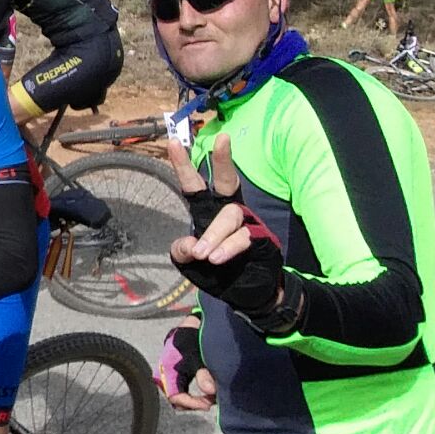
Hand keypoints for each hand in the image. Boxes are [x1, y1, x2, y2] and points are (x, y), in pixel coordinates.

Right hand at [155, 322, 215, 410]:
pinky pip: (181, 389)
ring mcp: (169, 373)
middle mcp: (165, 372)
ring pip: (179, 395)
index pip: (175, 396)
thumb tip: (210, 391)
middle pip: (176, 398)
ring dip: (194, 399)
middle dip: (194, 403)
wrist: (194, 323)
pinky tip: (206, 392)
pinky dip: (193, 394)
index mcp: (168, 368)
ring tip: (210, 397)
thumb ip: (204, 373)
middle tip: (210, 401)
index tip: (208, 404)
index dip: (192, 403)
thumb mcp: (200, 353)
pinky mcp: (175, 372)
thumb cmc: (194, 335)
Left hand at [166, 136, 285, 316]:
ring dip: (215, 234)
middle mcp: (227, 211)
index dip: (183, 164)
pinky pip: (243, 237)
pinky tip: (216, 258)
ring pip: (230, 215)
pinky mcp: (261, 238)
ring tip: (203, 254)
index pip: (194, 184)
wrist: (247, 293)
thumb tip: (190, 244)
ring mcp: (246, 223)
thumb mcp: (189, 263)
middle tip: (221, 140)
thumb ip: (182, 251)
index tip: (173, 142)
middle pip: (226, 181)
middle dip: (223, 160)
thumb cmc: (217, 272)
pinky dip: (228, 247)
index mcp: (207, 212)